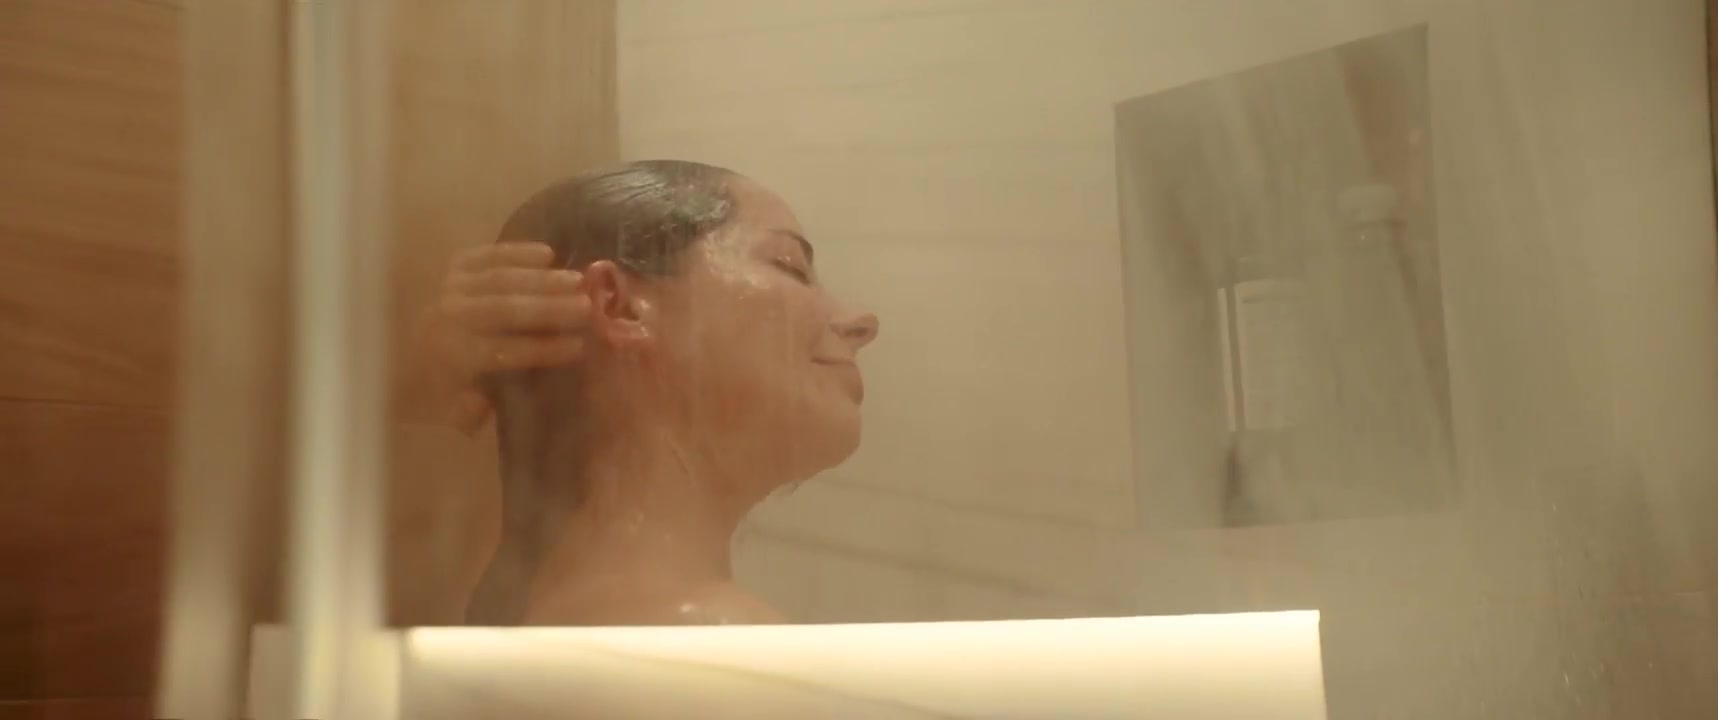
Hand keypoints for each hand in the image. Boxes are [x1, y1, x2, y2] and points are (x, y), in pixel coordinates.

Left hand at [415, 243, 589, 434]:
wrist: (390, 362)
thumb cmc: (431, 395)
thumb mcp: (453, 413)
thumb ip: (481, 405)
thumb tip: (511, 387)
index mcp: (453, 357)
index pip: (505, 351)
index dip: (542, 349)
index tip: (578, 347)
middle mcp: (450, 318)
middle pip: (505, 309)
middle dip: (549, 308)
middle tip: (587, 306)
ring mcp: (450, 289)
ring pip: (499, 280)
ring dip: (540, 279)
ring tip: (576, 280)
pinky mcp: (452, 271)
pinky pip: (484, 256)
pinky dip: (515, 252)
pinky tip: (547, 254)